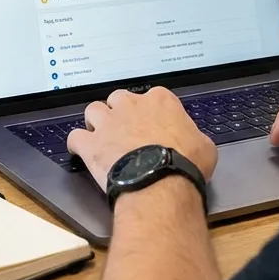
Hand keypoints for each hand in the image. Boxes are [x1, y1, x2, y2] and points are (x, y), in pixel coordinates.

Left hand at [66, 87, 217, 191]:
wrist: (161, 183)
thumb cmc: (184, 164)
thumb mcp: (204, 146)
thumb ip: (194, 136)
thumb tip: (194, 141)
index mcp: (160, 101)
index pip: (152, 96)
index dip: (150, 112)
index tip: (151, 123)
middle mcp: (131, 106)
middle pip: (118, 99)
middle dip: (120, 112)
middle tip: (125, 130)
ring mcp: (109, 123)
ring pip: (93, 110)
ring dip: (95, 122)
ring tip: (101, 136)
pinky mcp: (92, 144)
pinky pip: (75, 136)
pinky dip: (76, 144)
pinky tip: (80, 150)